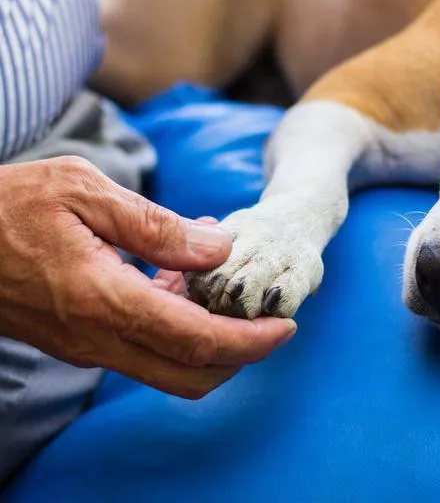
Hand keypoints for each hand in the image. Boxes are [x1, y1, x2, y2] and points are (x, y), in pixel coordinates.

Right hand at [0, 157, 296, 398]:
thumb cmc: (7, 206)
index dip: (250, 341)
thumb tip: (219, 247)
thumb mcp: (85, 192)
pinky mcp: (79, 339)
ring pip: (167, 366)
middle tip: (267, 317)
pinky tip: (180, 273)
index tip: (285, 326)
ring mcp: (86, 345)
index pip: (197, 342)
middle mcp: (97, 338)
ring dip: (208, 336)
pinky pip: (141, 347)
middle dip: (240, 354)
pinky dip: (176, 324)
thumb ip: (157, 226)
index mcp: (104, 301)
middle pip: (190, 374)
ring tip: (219, 276)